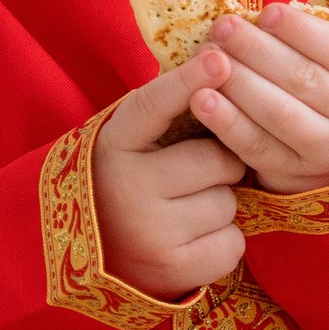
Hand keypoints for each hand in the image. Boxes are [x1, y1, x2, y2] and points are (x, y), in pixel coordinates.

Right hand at [92, 54, 246, 297]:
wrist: (96, 266)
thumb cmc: (128, 188)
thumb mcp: (131, 146)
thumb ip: (166, 113)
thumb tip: (221, 61)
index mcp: (114, 145)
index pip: (153, 105)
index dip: (187, 81)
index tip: (219, 58)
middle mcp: (127, 187)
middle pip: (217, 159)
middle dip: (221, 166)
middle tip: (194, 177)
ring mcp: (150, 232)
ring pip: (228, 202)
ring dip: (219, 206)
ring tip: (184, 214)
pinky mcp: (174, 271)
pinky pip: (232, 243)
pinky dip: (222, 243)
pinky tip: (191, 244)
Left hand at [189, 6, 328, 196]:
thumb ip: (307, 38)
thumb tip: (257, 17)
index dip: (301, 30)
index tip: (267, 13)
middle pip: (302, 78)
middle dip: (256, 50)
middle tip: (223, 28)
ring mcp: (326, 151)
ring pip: (278, 113)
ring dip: (238, 83)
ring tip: (208, 59)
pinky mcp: (293, 175)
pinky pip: (256, 147)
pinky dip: (227, 123)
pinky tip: (203, 100)